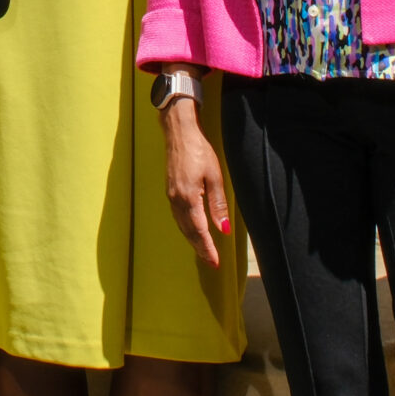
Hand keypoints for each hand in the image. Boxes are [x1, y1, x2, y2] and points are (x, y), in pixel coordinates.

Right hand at [159, 89, 230, 268]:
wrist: (179, 133)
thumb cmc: (199, 150)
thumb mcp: (215, 176)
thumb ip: (218, 204)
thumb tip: (223, 229)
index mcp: (188, 198)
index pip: (199, 230)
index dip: (207, 248)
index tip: (215, 262)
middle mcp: (176, 200)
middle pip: (188, 232)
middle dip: (200, 248)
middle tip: (211, 262)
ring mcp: (171, 196)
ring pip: (182, 225)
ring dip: (193, 240)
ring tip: (204, 251)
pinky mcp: (170, 191)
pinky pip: (178, 217)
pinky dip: (187, 228)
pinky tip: (193, 230)